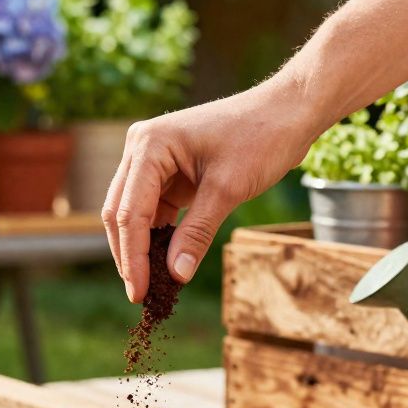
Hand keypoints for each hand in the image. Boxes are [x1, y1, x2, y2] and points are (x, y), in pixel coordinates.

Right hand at [101, 80, 318, 302]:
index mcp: (150, 145)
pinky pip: (153, 210)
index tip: (138, 292)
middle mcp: (142, 148)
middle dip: (129, 255)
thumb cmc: (260, 138)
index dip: (132, 256)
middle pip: (120, 212)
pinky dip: (158, 236)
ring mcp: (153, 159)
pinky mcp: (168, 172)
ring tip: (151, 285)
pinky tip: (164, 263)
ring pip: (133, 213)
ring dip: (141, 248)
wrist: (287, 112)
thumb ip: (196, 233)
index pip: (129, 211)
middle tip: (139, 295)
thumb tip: (176, 276)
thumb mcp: (227, 190)